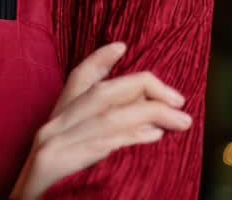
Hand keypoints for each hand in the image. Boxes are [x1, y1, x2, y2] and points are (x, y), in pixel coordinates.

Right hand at [10, 42, 191, 199]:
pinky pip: (98, 145)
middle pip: (101, 93)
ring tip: (179, 119)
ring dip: (150, 114)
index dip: (99, 60)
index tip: (122, 46)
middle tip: (178, 99)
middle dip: (144, 88)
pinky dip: (129, 138)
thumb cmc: (51, 192)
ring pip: (106, 116)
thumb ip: (97, 138)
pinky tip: (153, 137)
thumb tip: (146, 126)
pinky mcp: (52, 164)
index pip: (77, 80)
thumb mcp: (71, 159)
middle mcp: (51, 128)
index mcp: (55, 124)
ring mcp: (51, 144)